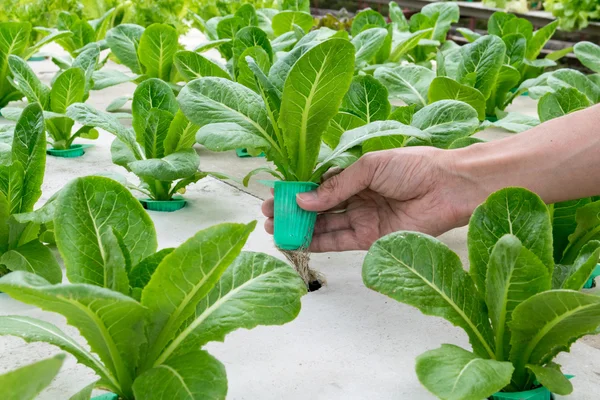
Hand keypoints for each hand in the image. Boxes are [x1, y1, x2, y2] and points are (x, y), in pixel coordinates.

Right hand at [262, 147, 483, 251]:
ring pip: (324, 226)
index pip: (320, 185)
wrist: (448, 187)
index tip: (274, 195)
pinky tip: (297, 240)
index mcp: (356, 175)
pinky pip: (339, 241)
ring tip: (275, 229)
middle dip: (293, 211)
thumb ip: (337, 185)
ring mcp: (362, 219)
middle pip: (318, 207)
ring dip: (300, 228)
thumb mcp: (369, 167)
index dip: (297, 190)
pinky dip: (318, 242)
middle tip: (268, 215)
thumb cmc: (413, 167)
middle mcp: (356, 198)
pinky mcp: (370, 239)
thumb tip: (303, 198)